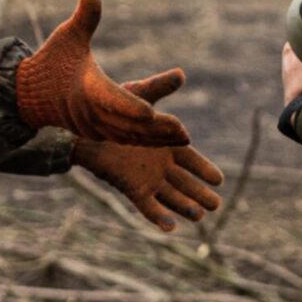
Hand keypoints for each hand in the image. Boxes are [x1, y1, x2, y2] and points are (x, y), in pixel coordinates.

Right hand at [16, 0, 189, 145]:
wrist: (30, 94)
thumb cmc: (53, 61)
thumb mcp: (68, 36)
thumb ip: (85, 17)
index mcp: (87, 89)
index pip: (110, 99)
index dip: (130, 107)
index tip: (151, 112)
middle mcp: (91, 113)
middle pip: (127, 125)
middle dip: (156, 130)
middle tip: (184, 132)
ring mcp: (94, 127)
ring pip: (129, 137)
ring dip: (156, 139)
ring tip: (183, 138)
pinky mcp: (98, 133)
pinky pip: (125, 140)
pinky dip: (146, 141)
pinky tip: (169, 140)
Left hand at [72, 67, 223, 231]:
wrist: (82, 127)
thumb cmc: (111, 108)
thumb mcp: (138, 97)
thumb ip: (159, 88)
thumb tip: (181, 74)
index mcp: (167, 145)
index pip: (192, 160)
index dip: (205, 170)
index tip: (219, 180)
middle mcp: (161, 165)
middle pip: (186, 183)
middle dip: (200, 194)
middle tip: (216, 205)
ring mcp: (147, 178)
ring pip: (171, 196)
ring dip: (184, 207)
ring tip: (199, 216)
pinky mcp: (132, 189)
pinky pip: (147, 206)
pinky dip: (158, 217)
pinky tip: (170, 227)